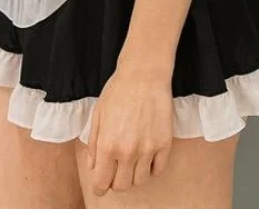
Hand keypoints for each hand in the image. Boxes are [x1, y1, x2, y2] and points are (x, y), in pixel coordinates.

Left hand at [87, 63, 173, 196]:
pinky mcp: (164, 143)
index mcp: (107, 145)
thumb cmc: (118, 90)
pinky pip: (158, 170)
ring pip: (140, 181)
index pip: (101, 184)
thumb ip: (93, 144)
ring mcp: (148, 149)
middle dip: (115, 180)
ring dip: (134, 174)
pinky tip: (147, 155)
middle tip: (116, 167)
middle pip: (121, 186)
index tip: (101, 181)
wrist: (144, 73)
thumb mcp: (98, 115)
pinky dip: (151, 167)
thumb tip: (94, 167)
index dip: (99, 185)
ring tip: (132, 159)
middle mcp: (127, 152)